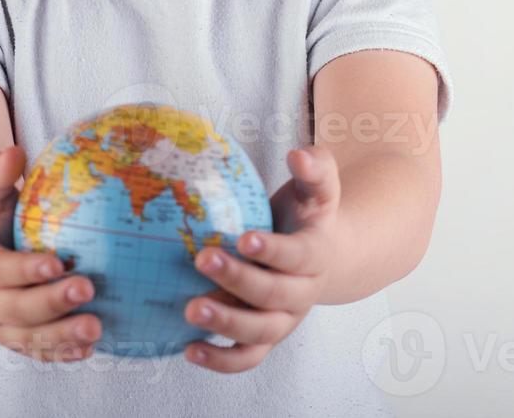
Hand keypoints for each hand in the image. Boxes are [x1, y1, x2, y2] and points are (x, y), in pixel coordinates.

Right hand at [0, 145, 100, 361]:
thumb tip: (14, 152)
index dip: (25, 270)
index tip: (57, 262)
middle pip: (16, 309)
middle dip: (51, 303)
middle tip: (88, 289)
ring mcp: (1, 325)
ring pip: (29, 338)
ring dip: (61, 335)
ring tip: (96, 328)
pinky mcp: (18, 340)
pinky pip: (39, 352)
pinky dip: (61, 353)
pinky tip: (89, 348)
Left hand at [182, 144, 339, 371]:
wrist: (324, 254)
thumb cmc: (308, 214)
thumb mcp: (318, 187)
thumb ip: (314, 168)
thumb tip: (297, 154)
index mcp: (317, 255)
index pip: (298, 256)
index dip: (272, 250)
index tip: (243, 238)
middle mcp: (303, 293)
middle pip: (273, 295)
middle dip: (238, 280)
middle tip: (202, 259)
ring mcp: (284, 320)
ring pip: (259, 332)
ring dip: (226, 323)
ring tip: (190, 309)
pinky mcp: (265, 337)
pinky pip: (246, 357)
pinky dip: (220, 360)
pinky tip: (189, 350)